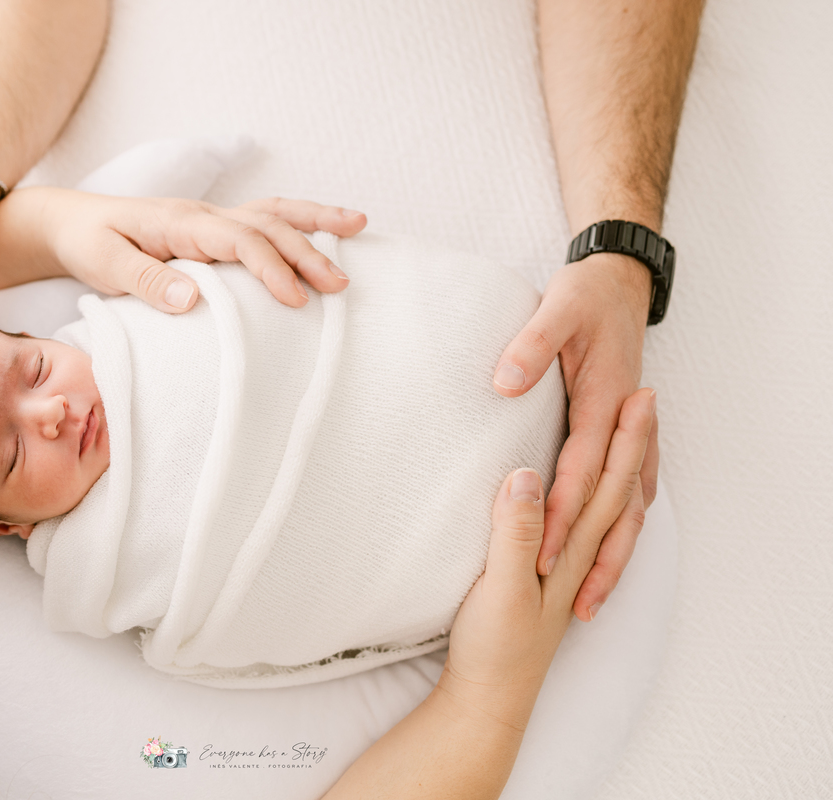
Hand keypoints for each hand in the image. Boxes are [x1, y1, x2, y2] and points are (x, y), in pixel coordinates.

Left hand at [28, 190, 367, 309]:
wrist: (71, 222)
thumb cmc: (88, 244)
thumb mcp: (105, 265)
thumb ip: (147, 280)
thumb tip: (194, 298)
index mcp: (182, 224)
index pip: (239, 242)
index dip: (270, 269)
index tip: (294, 299)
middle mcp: (204, 215)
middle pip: (267, 226)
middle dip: (308, 252)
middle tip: (340, 285)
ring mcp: (211, 218)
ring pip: (273, 213)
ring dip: (315, 222)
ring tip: (359, 225)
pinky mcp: (212, 227)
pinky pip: (262, 218)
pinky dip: (296, 220)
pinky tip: (322, 228)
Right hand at [441, 388, 655, 724]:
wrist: (489, 699)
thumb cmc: (494, 646)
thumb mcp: (498, 586)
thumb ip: (514, 531)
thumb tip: (527, 474)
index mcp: (569, 552)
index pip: (604, 486)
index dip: (623, 441)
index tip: (635, 397)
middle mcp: (579, 558)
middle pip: (618, 492)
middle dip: (635, 444)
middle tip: (646, 399)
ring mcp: (568, 571)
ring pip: (610, 512)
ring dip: (625, 470)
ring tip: (635, 437)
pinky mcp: (551, 581)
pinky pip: (591, 531)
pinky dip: (604, 506)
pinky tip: (596, 503)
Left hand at [491, 253, 659, 620]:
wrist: (620, 280)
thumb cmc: (586, 297)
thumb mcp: (557, 310)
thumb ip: (531, 345)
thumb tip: (506, 384)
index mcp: (606, 401)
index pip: (579, 470)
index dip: (559, 515)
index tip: (539, 555)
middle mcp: (624, 425)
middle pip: (614, 503)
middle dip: (593, 555)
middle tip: (571, 603)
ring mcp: (633, 432)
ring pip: (631, 506)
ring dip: (615, 553)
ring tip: (592, 601)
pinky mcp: (627, 434)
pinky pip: (633, 491)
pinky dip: (623, 527)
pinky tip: (606, 551)